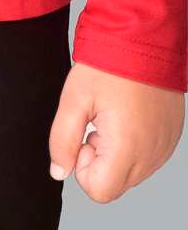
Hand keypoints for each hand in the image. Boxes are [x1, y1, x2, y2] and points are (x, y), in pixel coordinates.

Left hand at [49, 61, 184, 201]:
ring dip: (115, 152)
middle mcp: (151, 155)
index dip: (83, 167)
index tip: (85, 135)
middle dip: (98, 160)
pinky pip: (147, 157)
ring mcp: (164, 147)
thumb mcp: (74, 98)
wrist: (144, 38)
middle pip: (115, 184)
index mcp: (127, 148)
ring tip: (112, 115)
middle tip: (97, 122)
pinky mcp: (170, 137)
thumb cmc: (109, 64)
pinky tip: (127, 115)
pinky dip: (132, 145)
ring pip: (131, 172)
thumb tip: (59, 170)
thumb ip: (62, 139)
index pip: (99, 191)